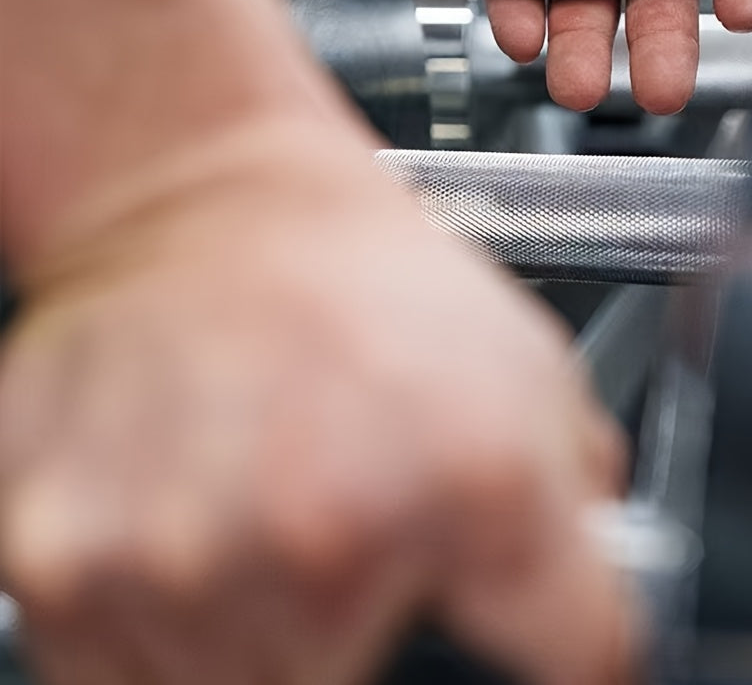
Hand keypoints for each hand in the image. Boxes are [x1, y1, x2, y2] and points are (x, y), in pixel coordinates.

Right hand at [0, 120, 628, 684]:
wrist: (214, 209)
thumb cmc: (362, 272)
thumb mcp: (528, 359)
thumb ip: (575, 501)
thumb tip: (592, 602)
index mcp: (473, 477)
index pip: (573, 663)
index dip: (554, 651)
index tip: (529, 639)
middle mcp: (327, 535)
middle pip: (375, 681)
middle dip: (370, 604)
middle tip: (343, 497)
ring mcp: (187, 565)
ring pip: (250, 681)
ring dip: (261, 608)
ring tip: (260, 482)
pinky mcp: (64, 569)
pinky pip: (134, 665)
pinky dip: (166, 609)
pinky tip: (188, 501)